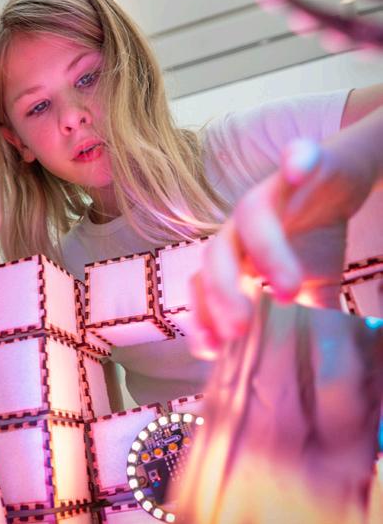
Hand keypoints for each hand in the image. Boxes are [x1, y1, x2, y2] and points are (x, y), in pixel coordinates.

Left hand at [190, 137, 377, 359]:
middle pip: (216, 257)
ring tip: (287, 288)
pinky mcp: (299, 165)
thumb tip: (307, 380)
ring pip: (251, 219)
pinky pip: (295, 160)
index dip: (201, 316)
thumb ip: (301, 328)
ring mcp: (269, 195)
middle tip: (238, 330)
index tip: (209, 349)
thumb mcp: (309, 292)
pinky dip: (297, 161)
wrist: (338, 181)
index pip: (204, 288)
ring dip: (265, 252)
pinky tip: (299, 169)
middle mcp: (241, 229)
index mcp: (237, 261)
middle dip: (222, 294)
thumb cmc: (311, 239)